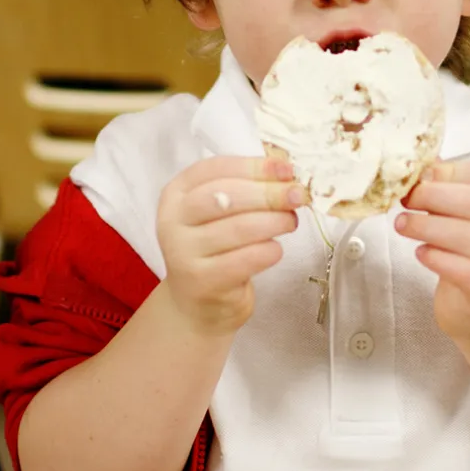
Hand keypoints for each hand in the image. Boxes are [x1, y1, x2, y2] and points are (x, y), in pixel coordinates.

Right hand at [157, 156, 304, 334]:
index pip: (214, 169)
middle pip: (225, 196)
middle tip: (297, 195)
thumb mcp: (220, 213)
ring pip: (239, 228)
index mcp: (176, 194)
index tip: (285, 169)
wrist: (198, 303)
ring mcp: (184, 253)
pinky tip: (276, 250)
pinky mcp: (203, 281)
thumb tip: (286, 171)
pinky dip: (269, 250)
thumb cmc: (216, 250)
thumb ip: (246, 188)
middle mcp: (172, 221)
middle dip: (268, 193)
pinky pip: (246, 259)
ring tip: (290, 222)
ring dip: (274, 221)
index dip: (253, 166)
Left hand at [397, 161, 469, 342]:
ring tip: (402, 225)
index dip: (454, 172)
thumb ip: (450, 189)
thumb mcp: (466, 218)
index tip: (422, 175)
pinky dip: (439, 259)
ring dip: (429, 227)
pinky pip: (467, 272)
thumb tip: (424, 167)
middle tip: (406, 198)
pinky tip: (421, 253)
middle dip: (436, 196)